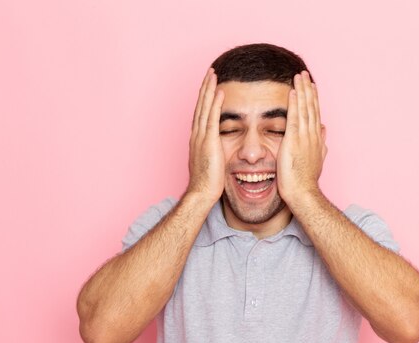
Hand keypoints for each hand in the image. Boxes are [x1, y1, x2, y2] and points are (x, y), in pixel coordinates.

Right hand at [187, 68, 225, 203]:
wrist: (201, 193)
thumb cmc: (208, 182)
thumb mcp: (211, 162)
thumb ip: (215, 151)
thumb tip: (221, 148)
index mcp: (197, 139)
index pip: (201, 113)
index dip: (205, 98)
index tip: (209, 85)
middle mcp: (197, 135)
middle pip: (200, 106)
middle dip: (205, 88)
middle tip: (210, 72)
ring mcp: (201, 137)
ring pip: (204, 108)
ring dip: (209, 90)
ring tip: (214, 75)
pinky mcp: (209, 142)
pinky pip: (212, 118)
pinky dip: (215, 103)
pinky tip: (220, 91)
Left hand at [277, 71, 326, 203]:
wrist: (303, 193)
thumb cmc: (306, 180)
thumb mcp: (317, 158)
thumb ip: (320, 143)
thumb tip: (324, 130)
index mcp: (316, 139)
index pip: (315, 114)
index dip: (313, 99)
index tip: (311, 86)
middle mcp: (313, 135)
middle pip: (311, 107)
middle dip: (308, 89)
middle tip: (305, 73)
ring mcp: (304, 137)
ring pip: (304, 108)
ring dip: (302, 91)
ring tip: (299, 76)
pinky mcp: (294, 141)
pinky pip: (294, 117)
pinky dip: (294, 104)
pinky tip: (292, 91)